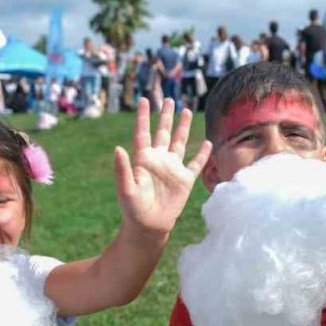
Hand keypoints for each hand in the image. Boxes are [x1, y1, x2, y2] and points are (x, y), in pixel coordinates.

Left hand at [114, 98, 211, 235]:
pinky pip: (196, 164)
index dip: (143, 117)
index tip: (144, 100)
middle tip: (168, 99)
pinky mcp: (185, 180)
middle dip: (166, 116)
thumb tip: (118, 148)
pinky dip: (202, 154)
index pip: (143, 133)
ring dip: (183, 128)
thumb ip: (122, 169)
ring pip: (180, 143)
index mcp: (143, 159)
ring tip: (186, 111)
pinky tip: (207, 143)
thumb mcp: (126, 189)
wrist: (149, 226)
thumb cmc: (133, 208)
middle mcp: (159, 160)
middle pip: (164, 132)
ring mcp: (173, 169)